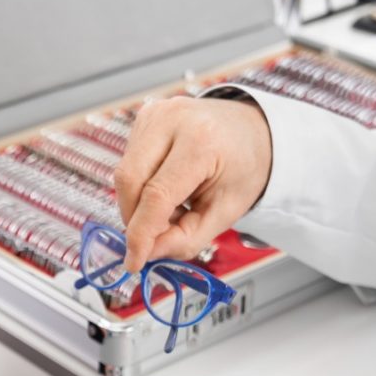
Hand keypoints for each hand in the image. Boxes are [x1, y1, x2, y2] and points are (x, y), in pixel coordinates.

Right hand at [115, 96, 271, 271]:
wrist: (251, 128)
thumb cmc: (243, 168)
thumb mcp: (226, 212)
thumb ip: (186, 238)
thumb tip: (147, 253)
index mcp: (203, 141)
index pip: (157, 195)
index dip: (141, 234)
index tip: (134, 261)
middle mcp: (173, 119)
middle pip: (129, 181)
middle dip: (135, 219)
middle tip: (155, 237)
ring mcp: (155, 114)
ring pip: (124, 174)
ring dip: (138, 204)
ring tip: (172, 209)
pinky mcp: (144, 116)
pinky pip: (128, 163)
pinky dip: (140, 187)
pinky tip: (165, 189)